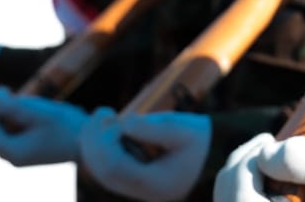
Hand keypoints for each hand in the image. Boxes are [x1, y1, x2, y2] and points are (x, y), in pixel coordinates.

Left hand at [0, 87, 91, 166]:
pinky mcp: (29, 151)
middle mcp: (14, 158)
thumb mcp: (40, 112)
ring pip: (1, 134)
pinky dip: (11, 120)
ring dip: (2, 114)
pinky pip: (11, 135)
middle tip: (4, 90)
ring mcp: (21, 156)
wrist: (90, 142)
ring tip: (13, 95)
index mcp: (14, 153)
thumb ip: (14, 106)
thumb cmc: (67, 126)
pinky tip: (22, 105)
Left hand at [78, 110, 210, 200]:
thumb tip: (123, 123)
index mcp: (156, 184)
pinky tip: (104, 122)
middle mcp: (143, 191)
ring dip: (95, 142)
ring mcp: (136, 187)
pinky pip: (106, 166)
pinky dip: (99, 146)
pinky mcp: (132, 178)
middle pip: (104, 172)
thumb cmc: (199, 140)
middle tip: (104, 113)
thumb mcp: (183, 129)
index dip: (108, 143)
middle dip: (96, 141)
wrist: (210, 153)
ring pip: (101, 170)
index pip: (116, 168)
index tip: (118, 121)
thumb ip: (152, 128)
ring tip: (103, 113)